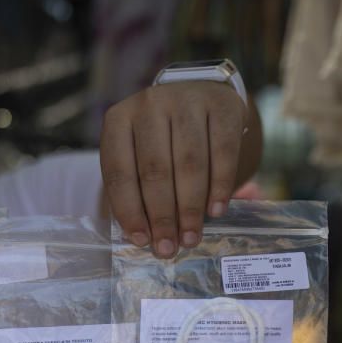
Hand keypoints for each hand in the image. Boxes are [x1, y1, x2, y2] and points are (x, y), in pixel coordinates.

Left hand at [99, 81, 249, 257]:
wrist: (199, 94)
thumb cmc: (162, 138)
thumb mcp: (138, 154)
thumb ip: (137, 189)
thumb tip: (145, 238)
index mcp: (118, 120)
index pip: (119, 172)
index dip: (129, 211)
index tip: (141, 241)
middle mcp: (150, 104)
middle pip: (155, 170)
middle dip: (162, 216)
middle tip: (169, 248)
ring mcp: (187, 100)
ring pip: (189, 163)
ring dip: (190, 207)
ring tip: (191, 237)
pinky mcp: (223, 105)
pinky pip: (223, 152)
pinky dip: (219, 186)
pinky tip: (216, 211)